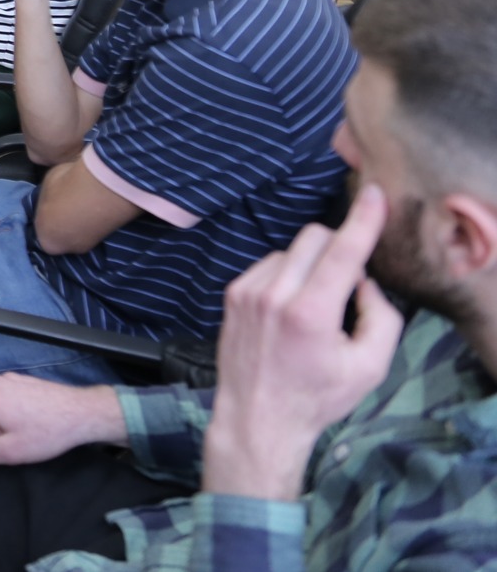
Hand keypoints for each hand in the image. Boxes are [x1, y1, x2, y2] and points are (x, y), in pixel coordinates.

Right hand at [0, 374, 125, 466]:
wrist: (81, 412)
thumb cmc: (46, 434)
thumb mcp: (10, 451)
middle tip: (15, 439)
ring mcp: (7, 379)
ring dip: (0, 421)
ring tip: (26, 429)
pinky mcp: (20, 379)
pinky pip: (3, 397)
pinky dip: (11, 409)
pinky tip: (32, 418)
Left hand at [201, 183, 403, 501]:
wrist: (257, 417)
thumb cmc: (316, 396)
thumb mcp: (370, 367)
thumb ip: (381, 317)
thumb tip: (364, 280)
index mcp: (310, 313)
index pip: (342, 251)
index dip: (362, 220)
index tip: (372, 194)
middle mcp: (273, 295)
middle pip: (314, 238)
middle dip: (338, 248)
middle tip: (347, 283)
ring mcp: (247, 291)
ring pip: (290, 250)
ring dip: (310, 265)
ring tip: (314, 308)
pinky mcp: (232, 293)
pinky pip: (268, 264)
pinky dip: (286, 276)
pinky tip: (289, 309)